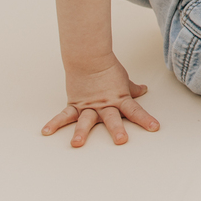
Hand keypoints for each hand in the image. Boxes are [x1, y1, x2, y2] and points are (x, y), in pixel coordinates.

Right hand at [42, 56, 159, 146]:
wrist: (89, 58)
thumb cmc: (108, 69)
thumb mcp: (123, 80)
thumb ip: (132, 89)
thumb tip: (143, 90)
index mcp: (119, 99)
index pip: (135, 111)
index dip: (145, 119)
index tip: (155, 127)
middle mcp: (104, 105)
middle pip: (112, 118)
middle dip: (116, 129)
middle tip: (120, 140)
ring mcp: (88, 106)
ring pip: (86, 120)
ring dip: (82, 131)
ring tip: (77, 143)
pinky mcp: (75, 104)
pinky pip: (64, 115)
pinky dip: (55, 123)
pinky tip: (46, 132)